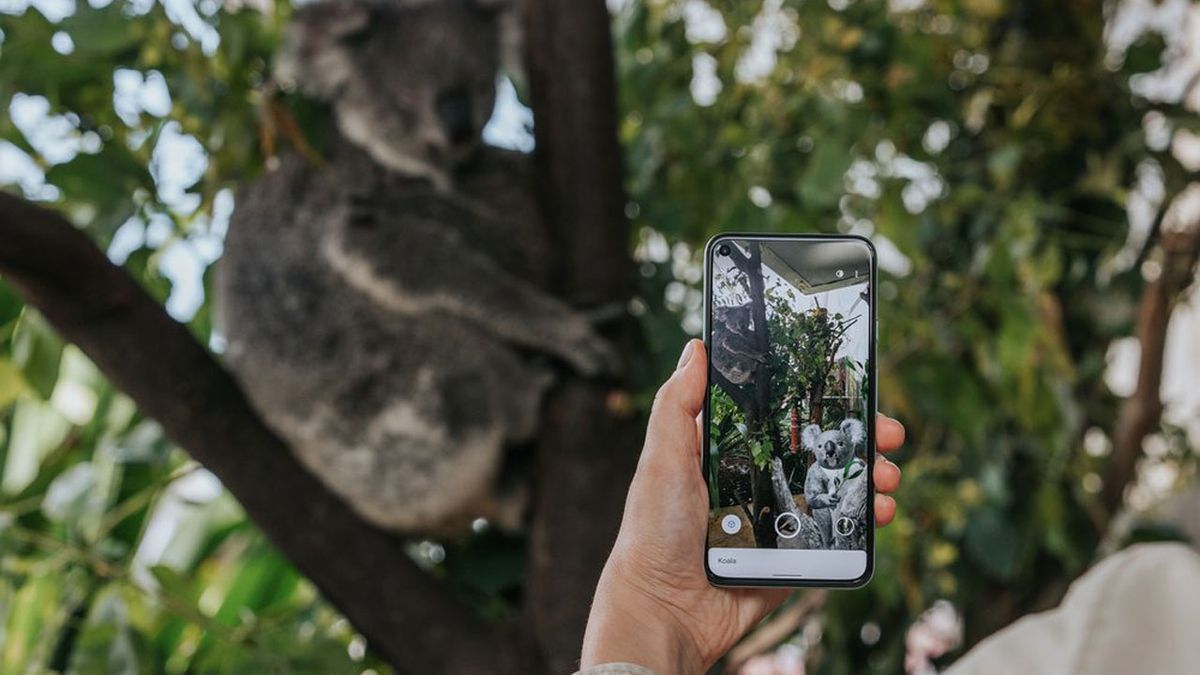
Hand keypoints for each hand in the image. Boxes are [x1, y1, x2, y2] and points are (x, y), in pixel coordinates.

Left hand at [581, 339, 904, 673]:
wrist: (666, 609)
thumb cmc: (653, 531)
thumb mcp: (662, 458)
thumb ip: (677, 405)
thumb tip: (696, 348)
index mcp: (727, 450)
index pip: (780, 412)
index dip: (818, 398)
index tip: (852, 384)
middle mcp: (756, 478)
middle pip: (819, 446)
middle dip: (858, 437)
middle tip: (889, 433)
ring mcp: (778, 516)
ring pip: (836, 486)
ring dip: (869, 475)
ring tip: (887, 477)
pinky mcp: (793, 553)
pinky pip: (837, 531)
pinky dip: (864, 520)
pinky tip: (878, 512)